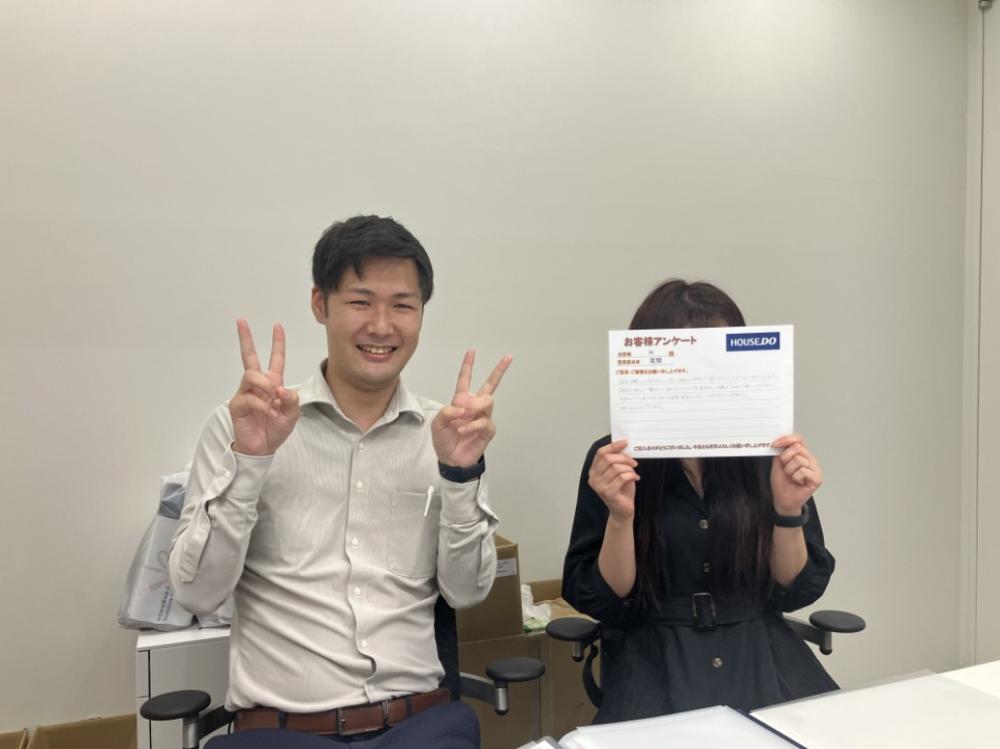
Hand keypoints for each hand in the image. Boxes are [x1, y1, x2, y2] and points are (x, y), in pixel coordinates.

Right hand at [230, 320, 299, 455]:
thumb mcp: (293, 414)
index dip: (277, 343)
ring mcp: (245, 393)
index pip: (275, 359)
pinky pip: (250, 398)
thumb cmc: (276, 428)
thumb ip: (292, 399)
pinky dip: (263, 406)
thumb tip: (280, 388)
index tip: (277, 326)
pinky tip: (270, 413)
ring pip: (252, 376)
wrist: (263, 447)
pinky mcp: (237, 405)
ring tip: (274, 401)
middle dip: (245, 339)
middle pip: (249, 357)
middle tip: (241, 322)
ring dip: (266, 386)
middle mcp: (257, 385)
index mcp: (273, 383)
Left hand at [432, 349, 511, 467]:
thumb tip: (462, 407)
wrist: (451, 459)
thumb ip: (446, 412)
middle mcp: (474, 406)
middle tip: (508, 358)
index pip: (465, 379)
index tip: (472, 350)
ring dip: (474, 408)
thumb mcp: (437, 424)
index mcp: (461, 400)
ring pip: (487, 401)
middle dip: (499, 370)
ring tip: (462, 418)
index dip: (468, 365)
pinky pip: (484, 421)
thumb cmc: (444, 440)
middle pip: (491, 385)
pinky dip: (471, 425)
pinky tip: (463, 430)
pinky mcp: (488, 430)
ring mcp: (483, 417)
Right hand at [588, 440, 638, 522]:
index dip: (613, 446)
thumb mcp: (618, 472)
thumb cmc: (621, 490)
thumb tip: (624, 446)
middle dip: (624, 458)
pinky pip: (622, 478)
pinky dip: (631, 475)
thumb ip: (617, 461)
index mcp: (593, 471)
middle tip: (634, 462)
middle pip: (608, 459)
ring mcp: (599, 486)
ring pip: (616, 468)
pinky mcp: (607, 493)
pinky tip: (635, 478)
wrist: (623, 510)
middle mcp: (593, 478)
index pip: (601, 453)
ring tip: (634, 472)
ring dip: (629, 468)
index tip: (625, 442)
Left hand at [770, 434, 822, 515]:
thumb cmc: (782, 483)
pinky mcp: (817, 478)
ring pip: (799, 460)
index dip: (786, 439)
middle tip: (784, 468)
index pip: (799, 439)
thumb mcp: (777, 463)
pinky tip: (797, 482)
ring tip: (791, 477)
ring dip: (789, 470)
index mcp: (802, 453)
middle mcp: (810, 459)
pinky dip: (795, 477)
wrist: (783, 499)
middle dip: (785, 458)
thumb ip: (780, 451)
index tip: (774, 444)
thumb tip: (780, 441)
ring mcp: (815, 468)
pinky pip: (803, 471)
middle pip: (798, 448)